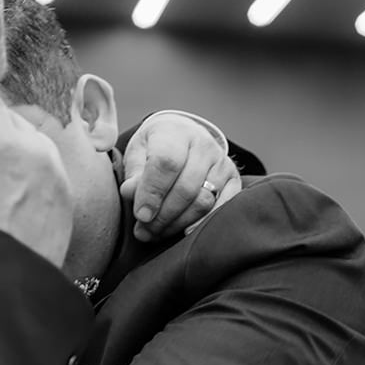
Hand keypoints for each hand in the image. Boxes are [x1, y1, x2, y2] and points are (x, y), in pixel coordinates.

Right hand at [0, 91, 72, 266]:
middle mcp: (34, 146)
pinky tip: (15, 196)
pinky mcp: (67, 188)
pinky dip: (32, 171)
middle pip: (11, 117)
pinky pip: (47, 164)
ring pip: (31, 139)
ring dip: (14, 150)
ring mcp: (55, 167)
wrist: (3, 277)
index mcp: (0, 138)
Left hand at [121, 113, 241, 241]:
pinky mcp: (233, 179)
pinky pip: (222, 208)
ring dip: (178, 223)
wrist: (182, 138)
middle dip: (162, 216)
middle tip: (145, 231)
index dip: (152, 192)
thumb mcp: (137, 154)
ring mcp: (221, 162)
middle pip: (186, 188)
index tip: (141, 215)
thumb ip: (134, 175)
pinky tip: (184, 231)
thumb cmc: (155, 149)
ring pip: (204, 201)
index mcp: (175, 132)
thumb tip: (131, 193)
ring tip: (157, 232)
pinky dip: (202, 223)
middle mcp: (203, 144)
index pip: (166, 162)